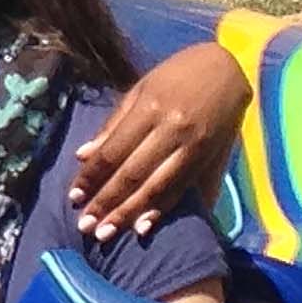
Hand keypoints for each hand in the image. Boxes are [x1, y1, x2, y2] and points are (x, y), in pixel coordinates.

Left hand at [68, 41, 249, 239]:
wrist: (228, 67)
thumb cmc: (175, 77)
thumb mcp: (139, 91)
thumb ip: (113, 125)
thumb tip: (83, 156)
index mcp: (149, 109)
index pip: (113, 152)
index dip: (91, 178)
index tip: (73, 198)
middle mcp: (172, 128)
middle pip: (132, 174)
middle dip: (106, 203)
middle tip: (86, 226)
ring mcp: (193, 144)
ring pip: (156, 185)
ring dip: (129, 213)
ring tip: (107, 235)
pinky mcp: (209, 155)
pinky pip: (182, 187)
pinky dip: (162, 208)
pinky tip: (144, 226)